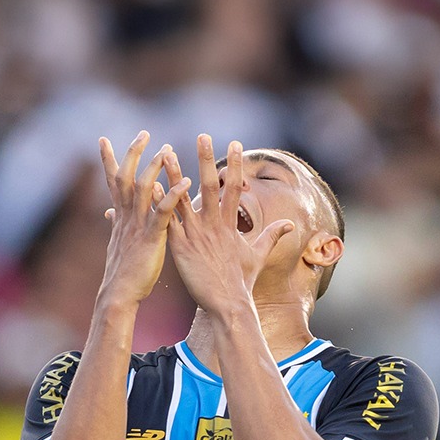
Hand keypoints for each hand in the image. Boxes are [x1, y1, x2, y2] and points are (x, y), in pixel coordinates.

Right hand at [98, 132, 191, 307]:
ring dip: (154, 167)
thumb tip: (109, 212)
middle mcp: (126, 217)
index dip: (108, 160)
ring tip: (167, 148)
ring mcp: (137, 226)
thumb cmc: (123, 272)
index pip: (112, 182)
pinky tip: (186, 181)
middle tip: (144, 133)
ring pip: (142, 189)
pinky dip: (173, 195)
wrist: (120, 295)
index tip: (103, 139)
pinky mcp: (151, 237)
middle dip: (132, 153)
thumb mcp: (118, 243)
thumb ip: (117, 223)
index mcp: (120, 217)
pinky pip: (163, 212)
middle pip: (125, 177)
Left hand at [167, 135, 294, 314]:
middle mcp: (213, 225)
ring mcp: (196, 235)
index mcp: (230, 225)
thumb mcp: (259, 255)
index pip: (233, 188)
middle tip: (203, 135)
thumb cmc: (243, 282)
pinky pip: (168, 221)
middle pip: (211, 185)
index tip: (236, 144)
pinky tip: (149, 187)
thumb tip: (290, 224)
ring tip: (166, 153)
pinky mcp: (180, 247)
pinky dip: (159, 203)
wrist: (228, 304)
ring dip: (174, 174)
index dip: (235, 165)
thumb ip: (272, 235)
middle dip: (207, 159)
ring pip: (183, 199)